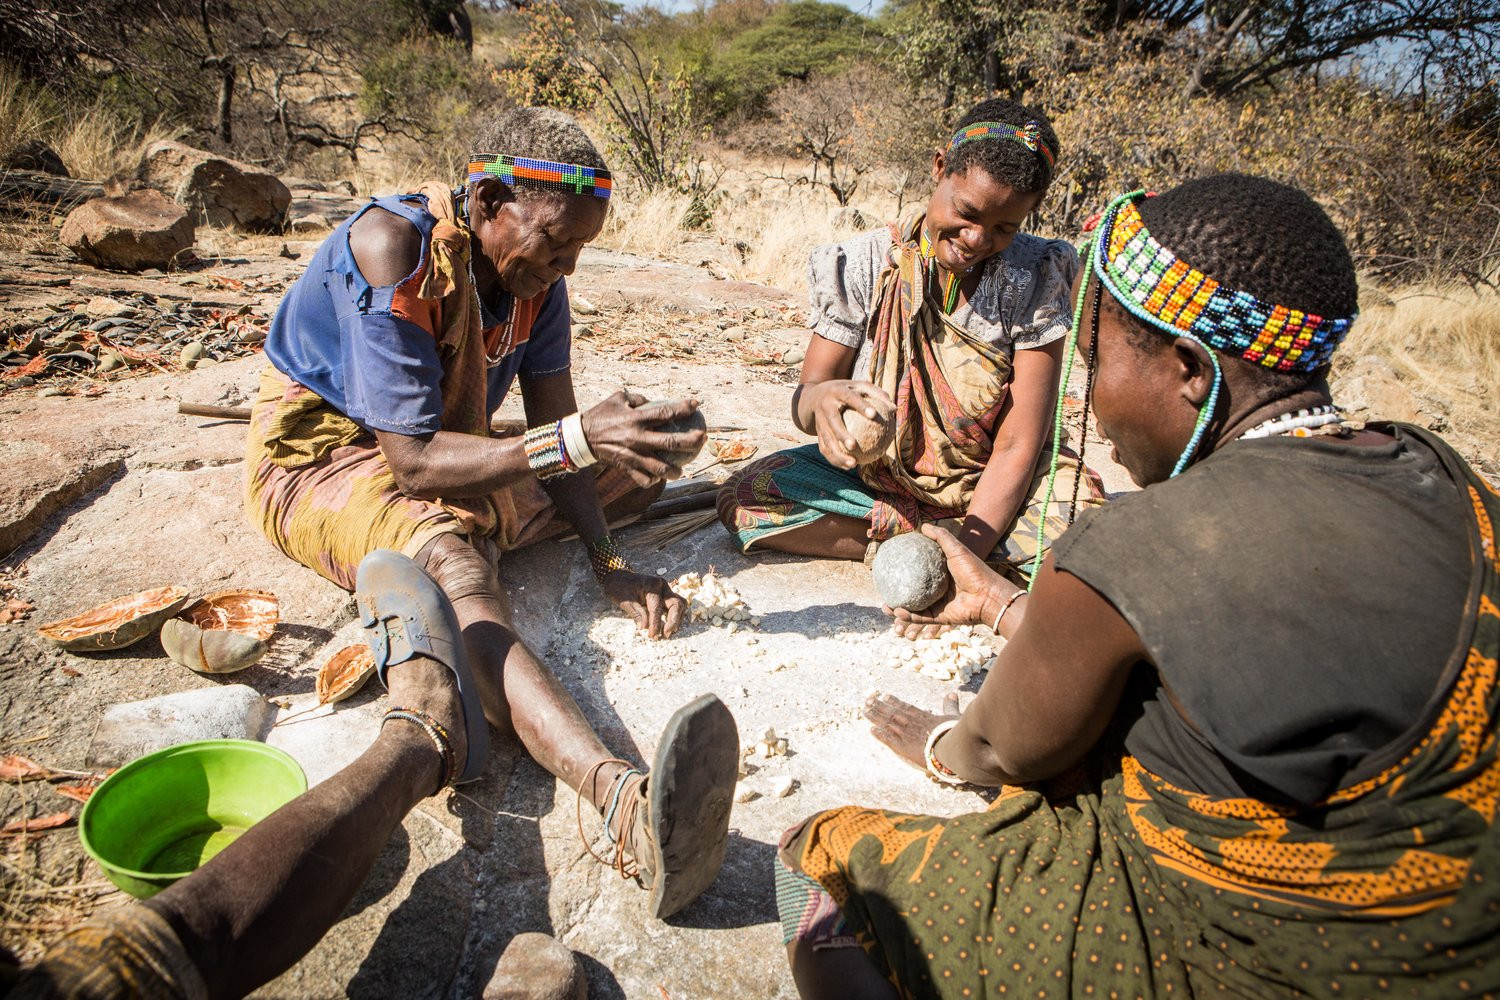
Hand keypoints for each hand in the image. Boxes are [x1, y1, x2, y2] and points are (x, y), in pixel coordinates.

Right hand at [580, 392, 704, 486]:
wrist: (580, 437)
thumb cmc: (600, 414)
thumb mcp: (618, 398)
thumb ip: (639, 399)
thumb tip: (655, 402)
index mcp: (636, 419)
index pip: (665, 412)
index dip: (683, 407)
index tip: (697, 404)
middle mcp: (637, 438)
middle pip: (670, 442)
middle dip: (690, 441)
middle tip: (703, 438)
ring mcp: (632, 455)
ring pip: (660, 468)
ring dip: (674, 470)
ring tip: (681, 470)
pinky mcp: (626, 467)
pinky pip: (642, 479)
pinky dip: (652, 480)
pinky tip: (658, 478)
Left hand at [601, 569, 686, 638]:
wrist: (618, 577)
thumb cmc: (620, 587)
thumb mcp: (625, 601)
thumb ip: (636, 613)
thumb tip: (645, 627)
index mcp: (652, 586)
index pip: (657, 608)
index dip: (656, 624)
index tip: (653, 636)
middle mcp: (662, 586)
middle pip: (676, 604)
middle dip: (673, 621)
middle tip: (665, 635)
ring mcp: (665, 589)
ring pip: (679, 604)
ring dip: (676, 619)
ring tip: (668, 632)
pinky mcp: (665, 594)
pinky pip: (675, 605)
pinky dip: (674, 615)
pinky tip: (669, 625)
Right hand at [808, 380, 892, 469]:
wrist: (814, 397)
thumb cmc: (846, 391)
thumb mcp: (859, 386)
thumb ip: (877, 394)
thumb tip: (894, 409)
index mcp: (837, 392)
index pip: (850, 398)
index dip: (861, 406)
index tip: (874, 415)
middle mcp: (825, 406)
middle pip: (833, 423)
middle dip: (841, 435)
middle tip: (853, 446)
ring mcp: (819, 421)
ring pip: (826, 440)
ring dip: (837, 454)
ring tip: (853, 464)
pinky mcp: (817, 433)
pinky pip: (824, 448)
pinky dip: (835, 459)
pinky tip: (849, 467)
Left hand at [863, 691, 959, 768]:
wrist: (949, 749)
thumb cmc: (954, 734)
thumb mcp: (954, 717)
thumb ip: (950, 705)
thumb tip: (952, 693)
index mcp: (922, 715)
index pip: (904, 706)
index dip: (894, 701)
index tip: (884, 696)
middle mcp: (911, 722)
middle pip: (891, 712)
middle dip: (879, 706)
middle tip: (867, 700)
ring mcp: (905, 734)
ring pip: (886, 723)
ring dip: (875, 717)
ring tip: (865, 710)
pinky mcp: (902, 747)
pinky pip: (888, 739)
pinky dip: (879, 734)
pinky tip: (871, 730)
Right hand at [885, 523, 1011, 639]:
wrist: (989, 595)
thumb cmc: (975, 570)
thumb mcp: (957, 549)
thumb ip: (942, 537)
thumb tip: (923, 526)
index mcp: (941, 574)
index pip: (919, 572)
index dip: (904, 572)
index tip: (889, 569)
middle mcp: (938, 590)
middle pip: (913, 592)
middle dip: (897, 594)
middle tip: (883, 591)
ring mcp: (939, 604)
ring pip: (914, 608)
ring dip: (899, 609)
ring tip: (885, 606)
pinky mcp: (941, 617)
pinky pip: (922, 617)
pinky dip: (909, 616)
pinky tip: (898, 611)